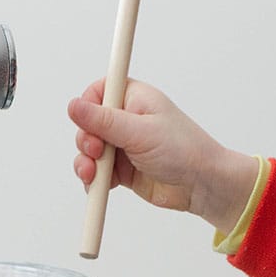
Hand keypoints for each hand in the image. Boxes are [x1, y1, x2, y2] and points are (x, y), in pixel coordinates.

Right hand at [68, 79, 258, 235]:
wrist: (202, 184)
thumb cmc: (183, 150)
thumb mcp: (139, 131)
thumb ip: (103, 120)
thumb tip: (73, 105)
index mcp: (134, 98)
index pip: (99, 91)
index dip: (88, 106)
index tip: (88, 122)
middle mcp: (127, 120)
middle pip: (89, 125)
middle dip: (86, 141)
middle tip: (97, 152)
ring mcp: (124, 146)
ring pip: (90, 151)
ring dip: (87, 163)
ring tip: (95, 175)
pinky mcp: (123, 169)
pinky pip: (98, 173)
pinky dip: (95, 180)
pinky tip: (102, 185)